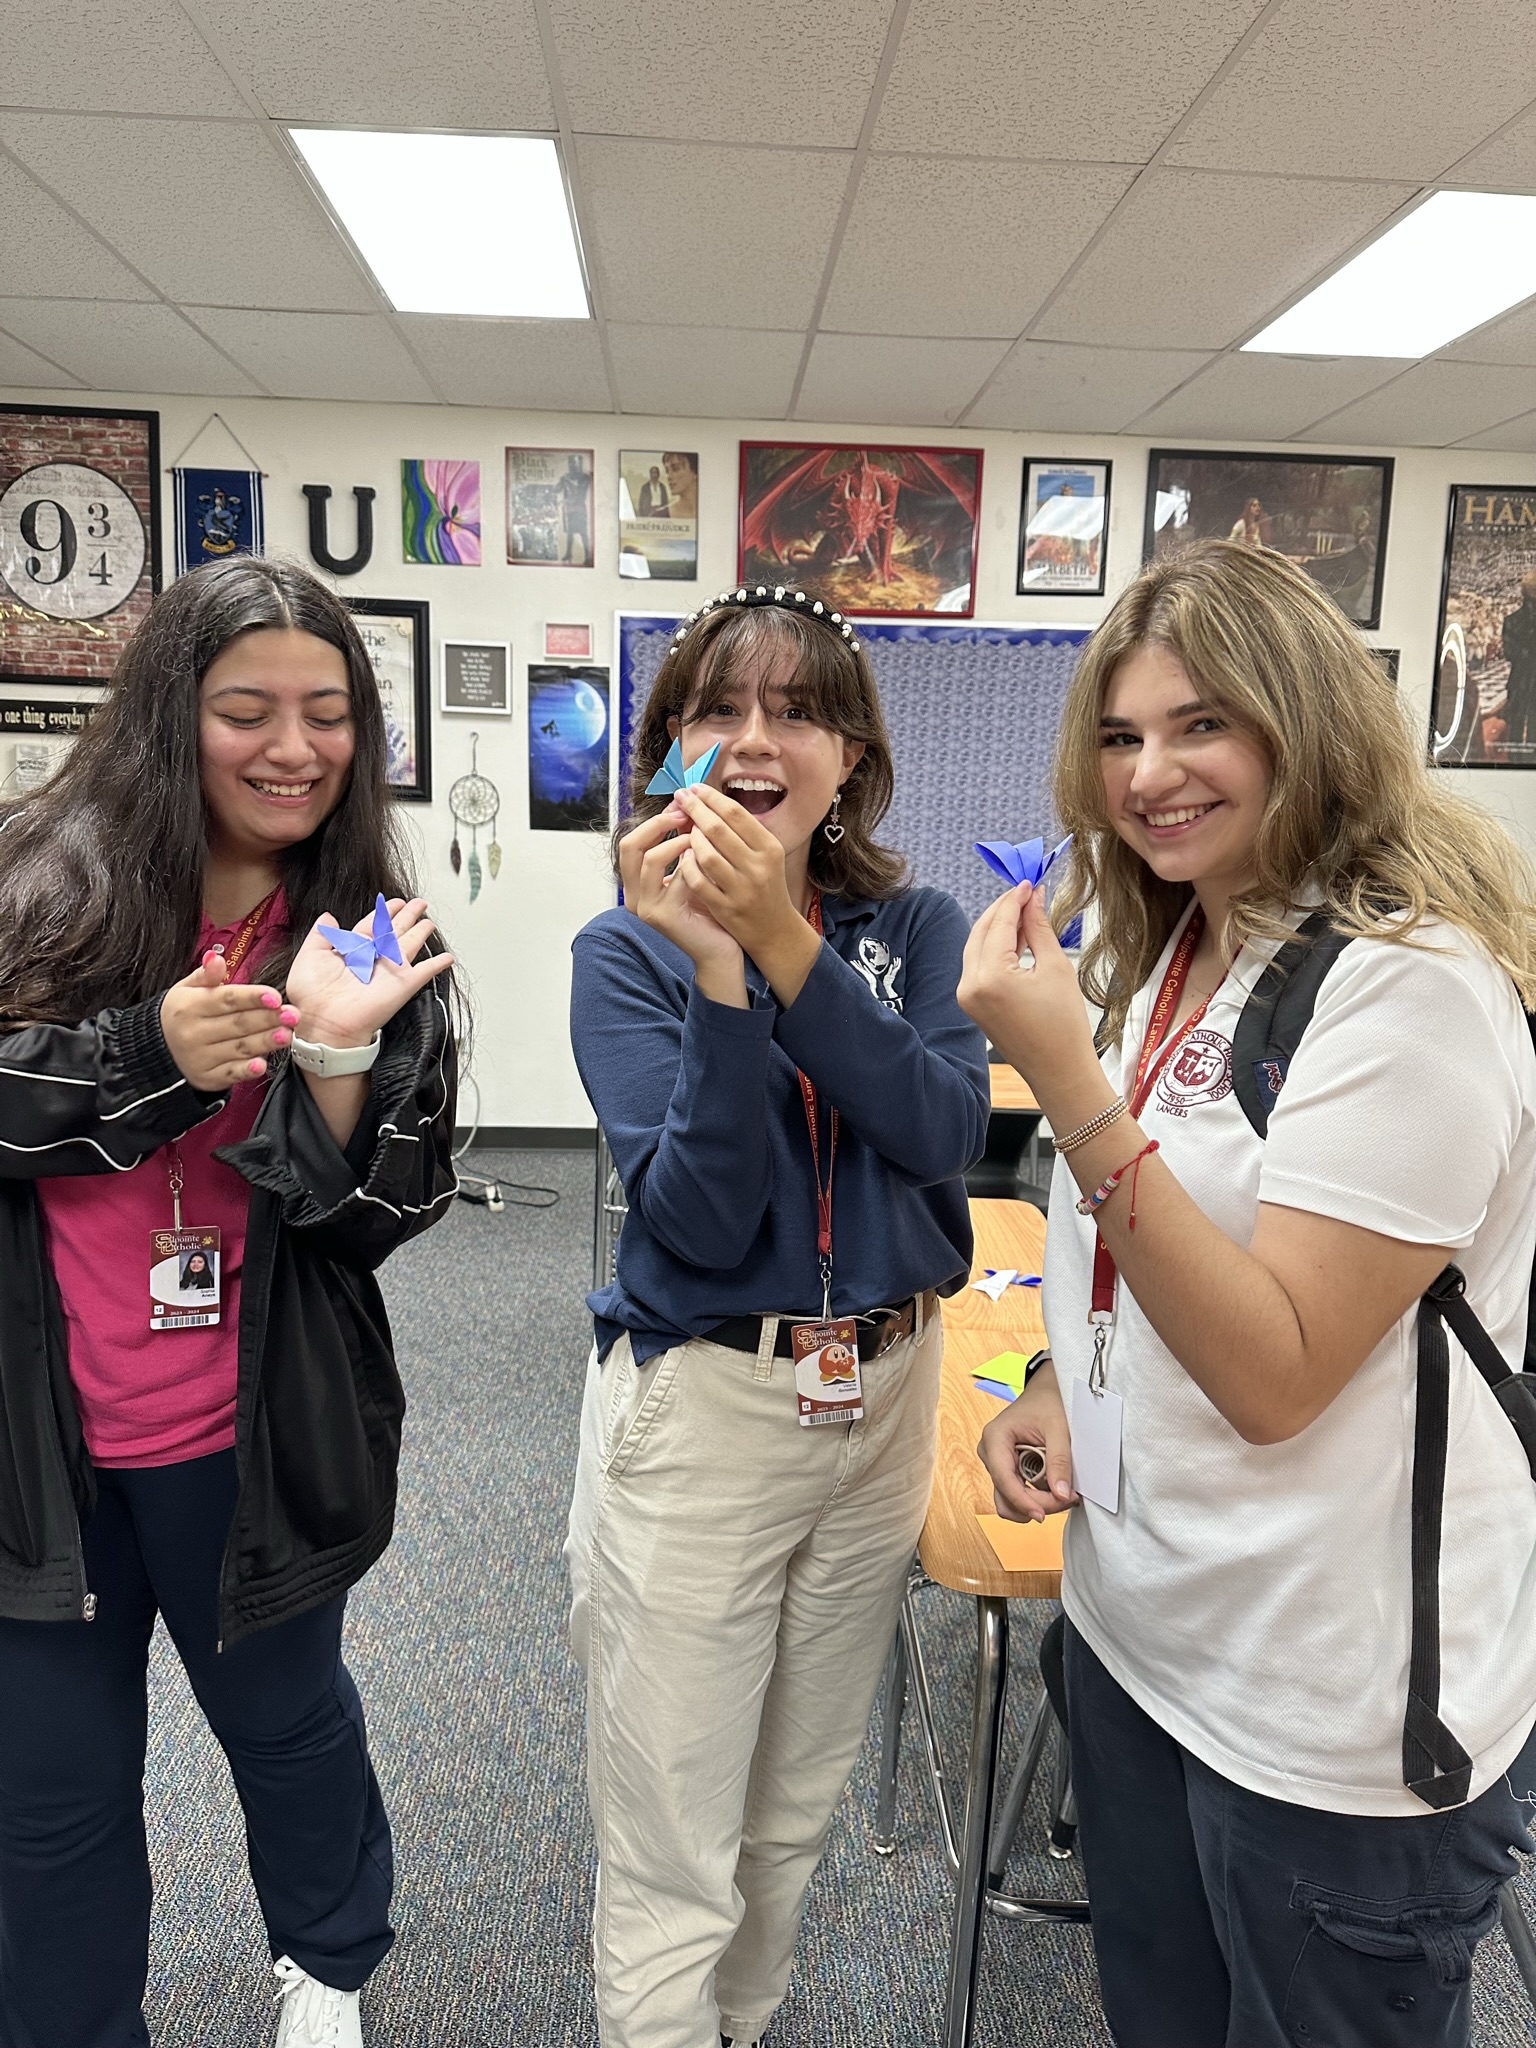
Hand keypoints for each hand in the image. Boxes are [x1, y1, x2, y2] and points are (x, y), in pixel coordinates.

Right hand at [160, 953, 297, 1090]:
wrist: (157, 1049)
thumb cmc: (183, 1013)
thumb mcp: (187, 989)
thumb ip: (206, 974)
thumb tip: (216, 957)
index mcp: (189, 1005)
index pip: (226, 999)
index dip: (252, 998)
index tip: (275, 997)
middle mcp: (193, 1032)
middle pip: (237, 1024)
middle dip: (268, 1019)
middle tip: (292, 1015)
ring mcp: (199, 1057)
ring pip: (239, 1048)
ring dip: (265, 1042)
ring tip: (287, 1035)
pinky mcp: (206, 1077)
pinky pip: (230, 1074)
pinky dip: (247, 1070)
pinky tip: (263, 1064)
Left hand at [284, 898, 453, 1046]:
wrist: (324, 1023)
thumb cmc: (311, 997)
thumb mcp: (309, 956)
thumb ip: (319, 934)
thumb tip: (329, 916)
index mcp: (352, 951)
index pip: (373, 925)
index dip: (384, 912)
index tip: (394, 902)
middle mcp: (373, 959)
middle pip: (395, 931)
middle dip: (407, 915)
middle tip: (419, 903)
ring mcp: (389, 971)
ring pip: (410, 944)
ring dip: (421, 932)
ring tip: (429, 922)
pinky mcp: (403, 985)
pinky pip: (425, 972)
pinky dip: (437, 964)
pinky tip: (448, 958)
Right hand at [619, 807, 745, 992]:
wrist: (719, 949)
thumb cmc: (708, 910)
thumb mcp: (691, 869)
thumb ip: (682, 843)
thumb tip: (684, 806)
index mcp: (637, 882)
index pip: (632, 841)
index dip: (655, 819)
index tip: (681, 804)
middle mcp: (634, 895)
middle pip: (629, 845)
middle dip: (657, 824)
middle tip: (684, 813)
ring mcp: (645, 907)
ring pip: (650, 859)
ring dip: (676, 841)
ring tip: (699, 836)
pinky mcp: (662, 916)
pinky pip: (675, 878)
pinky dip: (692, 863)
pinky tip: (709, 858)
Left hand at [669, 785, 797, 951]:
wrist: (775, 930)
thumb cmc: (766, 885)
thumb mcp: (766, 855)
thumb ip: (743, 831)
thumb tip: (710, 801)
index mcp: (770, 848)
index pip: (736, 813)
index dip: (711, 798)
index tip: (694, 788)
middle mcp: (758, 867)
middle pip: (718, 829)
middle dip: (695, 809)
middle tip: (680, 798)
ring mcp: (742, 889)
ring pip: (706, 855)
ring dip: (691, 838)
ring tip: (685, 829)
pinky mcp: (726, 908)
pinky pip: (698, 881)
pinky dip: (687, 865)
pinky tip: (684, 856)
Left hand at [959, 882, 1097, 1093]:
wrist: (1059, 1072)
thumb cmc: (1064, 1025)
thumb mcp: (1055, 967)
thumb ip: (1039, 927)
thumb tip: (1033, 897)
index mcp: (989, 976)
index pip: (999, 923)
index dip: (1015, 899)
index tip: (1030, 881)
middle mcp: (969, 985)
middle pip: (981, 931)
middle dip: (1003, 909)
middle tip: (1027, 892)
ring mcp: (966, 996)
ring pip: (976, 946)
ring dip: (998, 927)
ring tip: (1026, 912)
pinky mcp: (971, 1004)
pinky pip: (978, 965)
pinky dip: (995, 948)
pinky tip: (1017, 938)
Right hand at [977, 1365, 1078, 1522]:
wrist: (1046, 1393)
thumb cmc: (1047, 1402)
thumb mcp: (1058, 1428)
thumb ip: (1059, 1461)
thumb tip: (1061, 1494)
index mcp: (995, 1438)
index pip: (1004, 1480)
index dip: (1023, 1501)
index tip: (1042, 1515)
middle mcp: (990, 1453)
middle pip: (1006, 1496)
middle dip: (1036, 1503)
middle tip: (1067, 1498)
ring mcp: (997, 1463)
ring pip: (1010, 1500)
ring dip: (1037, 1503)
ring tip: (1063, 1494)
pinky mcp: (1007, 1470)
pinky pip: (1017, 1494)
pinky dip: (1037, 1497)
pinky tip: (1055, 1489)